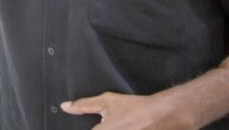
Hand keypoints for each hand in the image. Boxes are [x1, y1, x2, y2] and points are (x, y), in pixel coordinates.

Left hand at [61, 92, 191, 128]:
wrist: (164, 115)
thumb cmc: (135, 108)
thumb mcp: (107, 102)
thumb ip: (84, 105)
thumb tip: (64, 106)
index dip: (94, 129)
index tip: (98, 127)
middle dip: (105, 129)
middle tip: (115, 125)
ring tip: (123, 126)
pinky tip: (127, 129)